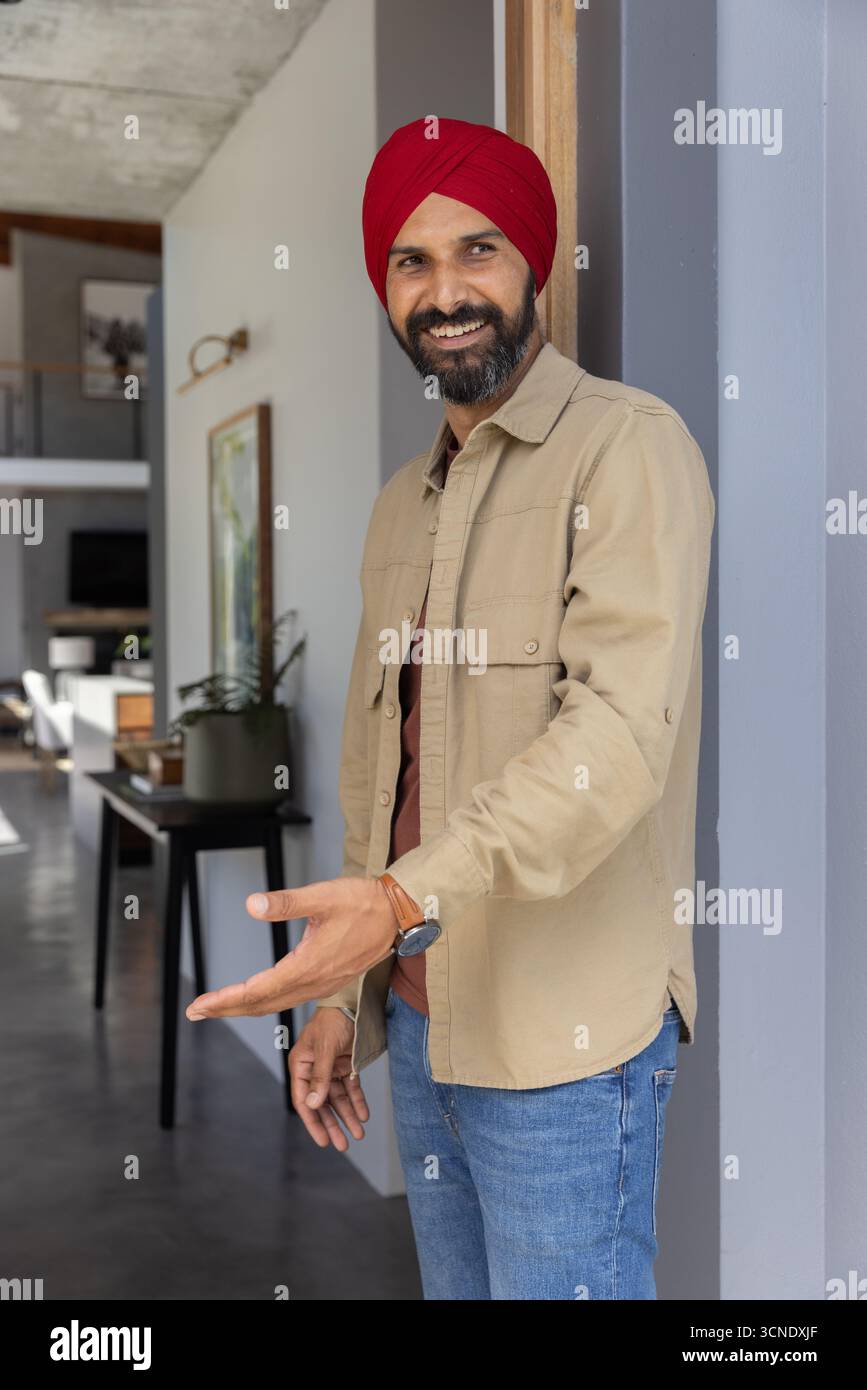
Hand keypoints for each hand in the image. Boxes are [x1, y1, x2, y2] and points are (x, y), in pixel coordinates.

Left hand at [184, 876, 397, 1021]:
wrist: (397, 914)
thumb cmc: (362, 902)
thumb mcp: (323, 896)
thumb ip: (286, 902)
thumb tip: (252, 905)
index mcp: (308, 966)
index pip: (257, 991)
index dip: (225, 999)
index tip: (200, 1005)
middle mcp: (314, 982)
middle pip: (262, 1005)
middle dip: (226, 1008)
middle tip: (197, 1012)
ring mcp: (322, 985)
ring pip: (276, 1004)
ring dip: (244, 1007)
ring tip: (218, 1006)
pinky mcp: (328, 980)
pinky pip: (290, 999)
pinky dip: (266, 1001)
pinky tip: (256, 996)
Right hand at [290, 1008, 368, 1149]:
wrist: (353, 1001)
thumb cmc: (332, 1019)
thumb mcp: (324, 1048)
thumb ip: (319, 1077)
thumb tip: (313, 1104)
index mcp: (301, 1065)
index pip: (303, 1099)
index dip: (313, 1122)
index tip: (323, 1140)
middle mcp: (314, 1069)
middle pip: (322, 1103)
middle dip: (333, 1124)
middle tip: (342, 1145)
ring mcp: (330, 1068)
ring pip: (338, 1098)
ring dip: (347, 1116)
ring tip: (358, 1134)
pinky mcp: (345, 1064)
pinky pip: (351, 1088)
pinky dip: (357, 1101)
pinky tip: (363, 1115)